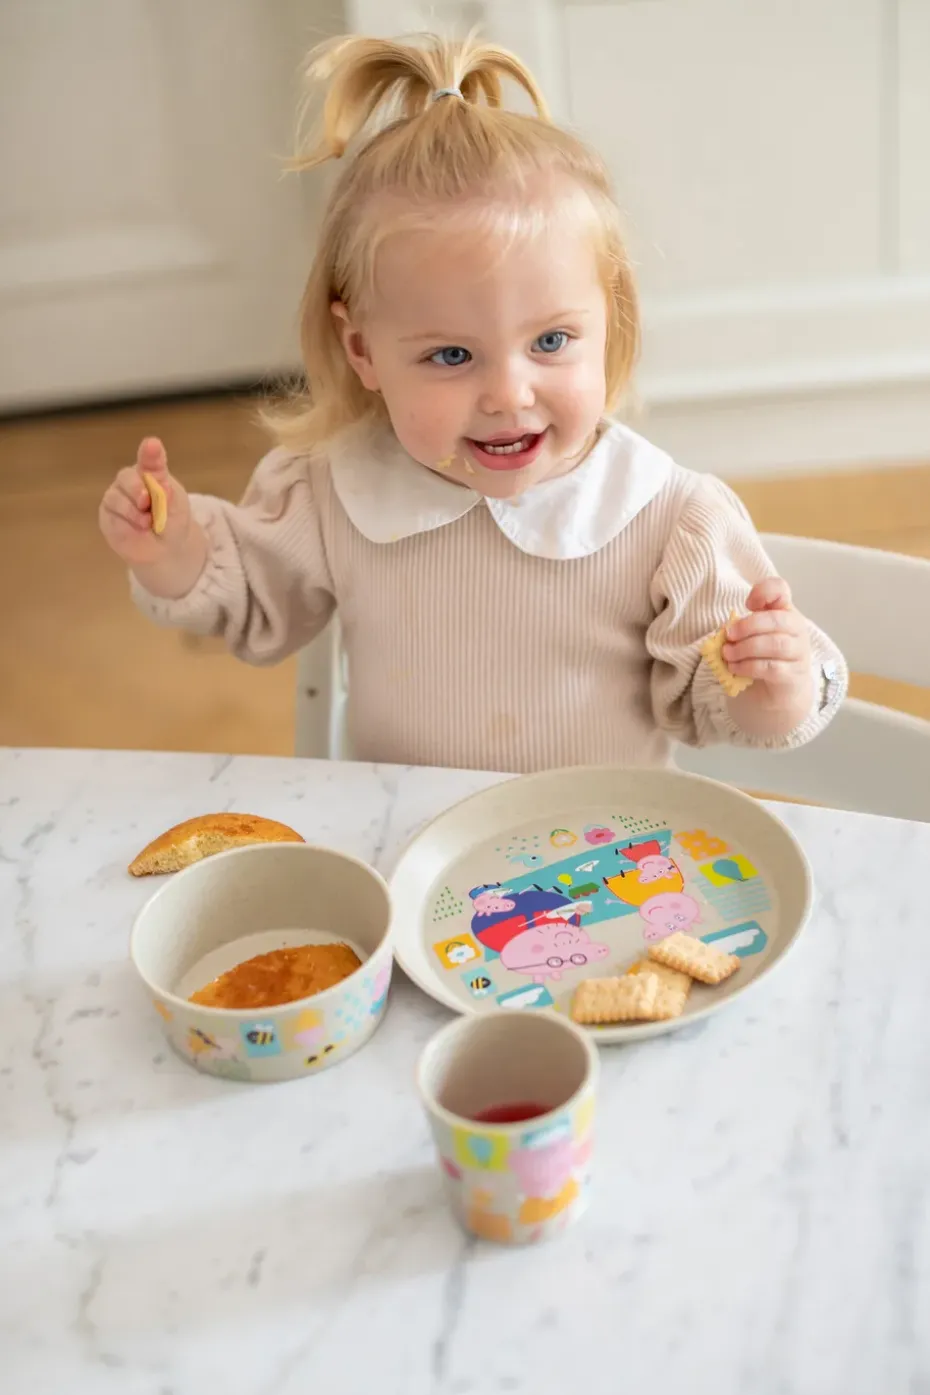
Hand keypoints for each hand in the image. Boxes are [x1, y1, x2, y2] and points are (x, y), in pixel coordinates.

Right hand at [99, 438, 205, 597]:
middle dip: (136, 489)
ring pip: (116, 496)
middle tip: (147, 502)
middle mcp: (132, 481)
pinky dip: (126, 522)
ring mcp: (117, 496)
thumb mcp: (177, 509)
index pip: (150, 459)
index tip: (152, 444)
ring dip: (133, 510)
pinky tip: (139, 528)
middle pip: (127, 476)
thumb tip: (162, 486)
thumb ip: (169, 495)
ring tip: (148, 523)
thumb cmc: (172, 522)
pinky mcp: (108, 513)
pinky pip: (111, 513)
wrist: (164, 549)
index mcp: (153, 473)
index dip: (150, 453)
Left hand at [723, 578, 812, 720]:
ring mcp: (798, 652)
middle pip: (776, 619)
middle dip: (747, 626)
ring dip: (745, 648)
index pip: (781, 589)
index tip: (747, 605)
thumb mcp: (751, 637)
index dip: (763, 591)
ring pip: (774, 644)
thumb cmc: (763, 658)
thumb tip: (727, 627)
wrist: (778, 692)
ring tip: (728, 654)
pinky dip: (748, 667)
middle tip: (728, 635)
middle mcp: (796, 629)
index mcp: (784, 612)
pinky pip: (771, 667)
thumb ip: (742, 627)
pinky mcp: (793, 675)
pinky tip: (735, 668)